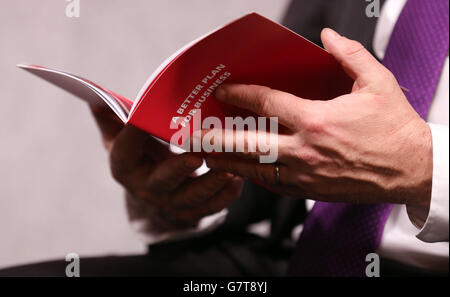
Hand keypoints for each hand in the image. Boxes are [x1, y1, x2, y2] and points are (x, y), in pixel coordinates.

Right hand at [90, 105, 242, 231]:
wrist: (154, 191)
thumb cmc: (141, 156)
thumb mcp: (122, 140)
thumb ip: (112, 120)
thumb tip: (94, 98)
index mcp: (126, 167)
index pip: (125, 151)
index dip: (133, 135)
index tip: (145, 117)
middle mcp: (146, 188)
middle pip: (162, 181)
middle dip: (179, 169)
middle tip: (196, 155)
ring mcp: (170, 203)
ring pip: (191, 198)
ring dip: (210, 184)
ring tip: (228, 169)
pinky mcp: (192, 211)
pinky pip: (210, 207)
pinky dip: (225, 195)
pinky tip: (237, 180)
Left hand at [203, 28, 431, 221]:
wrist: (412, 169)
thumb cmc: (394, 128)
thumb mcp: (377, 83)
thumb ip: (349, 55)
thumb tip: (327, 37)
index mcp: (317, 120)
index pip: (267, 103)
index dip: (241, 94)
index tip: (224, 91)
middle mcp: (305, 150)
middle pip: (249, 144)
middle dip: (216, 139)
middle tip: (192, 136)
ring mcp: (305, 175)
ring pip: (256, 169)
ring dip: (229, 163)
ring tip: (207, 157)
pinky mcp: (310, 191)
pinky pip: (273, 184)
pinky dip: (255, 177)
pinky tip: (243, 172)